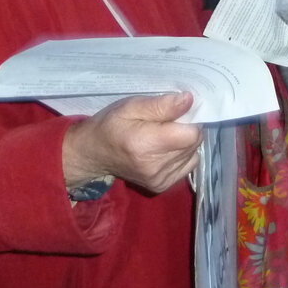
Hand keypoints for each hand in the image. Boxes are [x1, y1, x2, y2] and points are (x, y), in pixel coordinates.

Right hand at [61, 92, 202, 194]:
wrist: (93, 154)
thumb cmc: (111, 125)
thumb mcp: (131, 106)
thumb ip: (161, 105)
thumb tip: (189, 100)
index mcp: (146, 144)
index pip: (191, 134)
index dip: (190, 120)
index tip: (177, 113)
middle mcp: (154, 167)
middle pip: (193, 144)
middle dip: (186, 130)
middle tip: (168, 123)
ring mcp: (158, 180)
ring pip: (192, 155)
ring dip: (184, 143)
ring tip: (164, 136)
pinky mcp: (161, 186)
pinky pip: (187, 166)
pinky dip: (182, 156)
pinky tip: (165, 150)